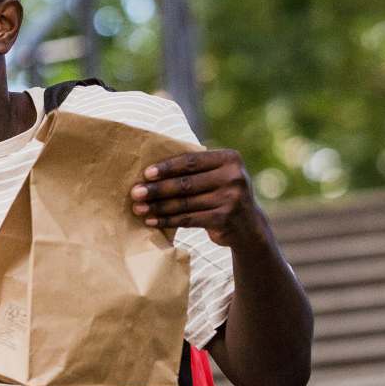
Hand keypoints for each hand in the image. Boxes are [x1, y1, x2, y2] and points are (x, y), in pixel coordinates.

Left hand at [129, 149, 268, 247]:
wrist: (249, 227)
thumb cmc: (222, 194)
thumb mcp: (218, 175)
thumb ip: (196, 168)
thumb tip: (149, 170)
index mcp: (230, 158)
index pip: (191, 161)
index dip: (166, 167)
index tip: (146, 173)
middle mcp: (234, 177)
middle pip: (185, 183)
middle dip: (157, 189)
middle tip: (135, 192)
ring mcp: (231, 199)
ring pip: (184, 203)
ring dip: (158, 206)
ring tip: (138, 208)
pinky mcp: (224, 219)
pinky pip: (188, 219)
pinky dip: (167, 220)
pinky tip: (151, 221)